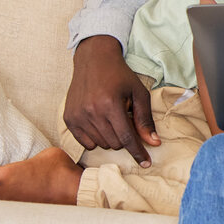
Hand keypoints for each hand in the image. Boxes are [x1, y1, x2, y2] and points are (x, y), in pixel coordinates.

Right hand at [64, 36, 159, 165]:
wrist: (94, 60)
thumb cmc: (120, 76)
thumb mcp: (139, 94)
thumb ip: (145, 120)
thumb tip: (154, 143)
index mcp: (110, 105)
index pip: (127, 138)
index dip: (138, 152)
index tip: (146, 163)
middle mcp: (91, 112)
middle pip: (115, 143)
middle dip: (125, 138)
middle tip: (125, 121)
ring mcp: (77, 116)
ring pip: (101, 144)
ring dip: (110, 138)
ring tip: (111, 118)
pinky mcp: (68, 118)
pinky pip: (85, 143)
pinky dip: (95, 138)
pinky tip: (99, 124)